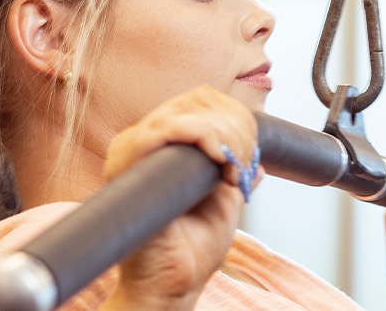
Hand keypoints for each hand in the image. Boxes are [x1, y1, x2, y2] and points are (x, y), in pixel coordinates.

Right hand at [98, 86, 259, 309]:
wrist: (173, 284)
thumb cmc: (190, 252)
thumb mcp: (225, 203)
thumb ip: (236, 177)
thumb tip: (259, 164)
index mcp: (163, 150)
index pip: (198, 102)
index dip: (232, 117)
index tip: (246, 155)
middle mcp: (144, 146)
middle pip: (193, 100)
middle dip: (231, 126)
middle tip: (240, 163)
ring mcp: (132, 154)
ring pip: (181, 112)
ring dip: (219, 133)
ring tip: (229, 166)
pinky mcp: (126, 167)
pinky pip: (160, 131)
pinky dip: (196, 134)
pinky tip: (215, 155)